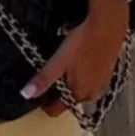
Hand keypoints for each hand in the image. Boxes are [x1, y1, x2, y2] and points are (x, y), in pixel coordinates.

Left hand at [22, 0, 130, 117]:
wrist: (108, 25)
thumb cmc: (83, 43)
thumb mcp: (59, 61)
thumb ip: (43, 80)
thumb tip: (26, 95)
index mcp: (78, 94)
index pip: (56, 110)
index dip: (44, 103)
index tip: (38, 89)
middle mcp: (91, 94)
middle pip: (68, 100)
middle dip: (58, 92)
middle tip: (51, 72)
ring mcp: (101, 84)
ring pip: (80, 90)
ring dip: (71, 83)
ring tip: (65, 64)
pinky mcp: (108, 73)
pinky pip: (90, 81)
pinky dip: (83, 75)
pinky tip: (80, 60)